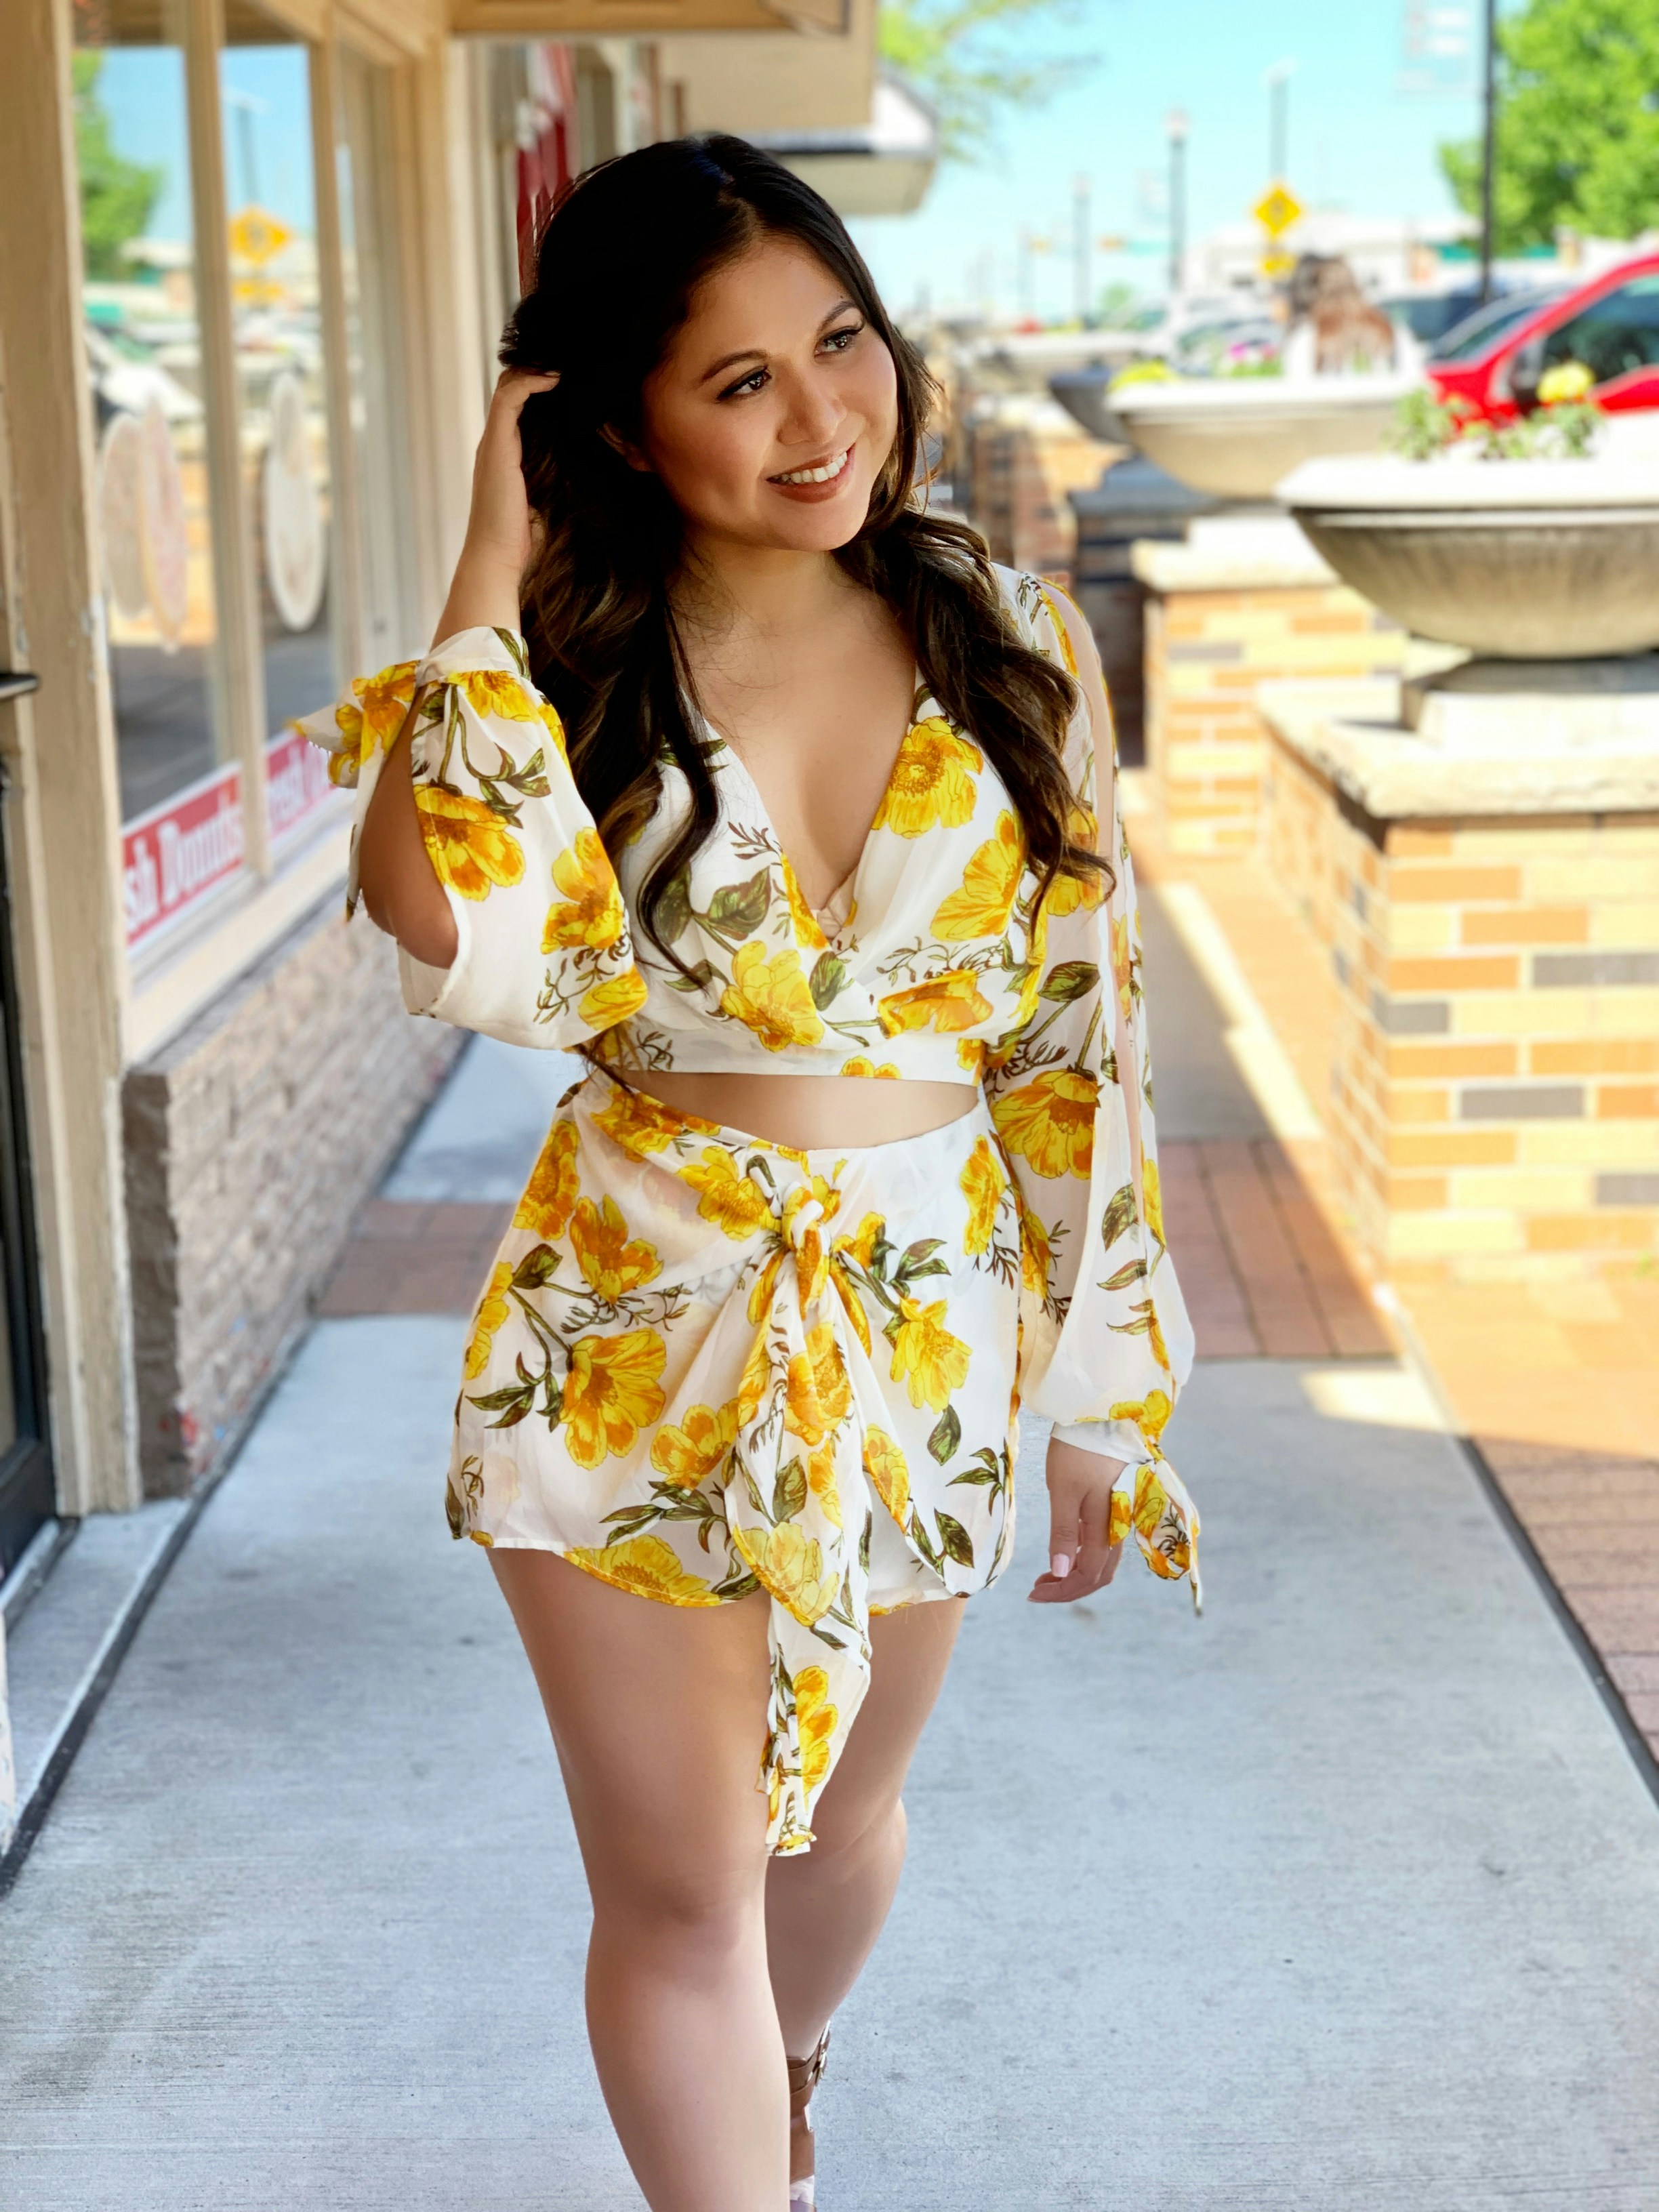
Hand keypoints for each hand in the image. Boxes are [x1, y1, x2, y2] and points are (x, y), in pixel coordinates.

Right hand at [435, 370, 558, 641]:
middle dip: (539, 369)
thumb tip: (595, 471)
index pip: (519, 403)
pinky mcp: (496, 447)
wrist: (498, 560)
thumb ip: (561, 480)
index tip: (573, 378)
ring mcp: (493, 443)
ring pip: (508, 386)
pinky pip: (509, 399)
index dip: (540, 383)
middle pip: (511, 387)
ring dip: (536, 369)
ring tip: (564, 362)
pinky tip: (554, 377)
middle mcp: (496, 444)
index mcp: (507, 455)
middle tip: (572, 363)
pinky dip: (531, 381)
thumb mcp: (550, 500)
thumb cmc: (526, 541)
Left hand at [1028, 1438, 1124, 1603]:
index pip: (1088, 1575)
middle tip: (1037, 1588)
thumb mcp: (1064, 1490)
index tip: (1034, 1593)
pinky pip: (1103, 1539)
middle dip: (1069, 1587)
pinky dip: (1082, 1552)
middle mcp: (1119, 1526)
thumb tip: (1061, 1573)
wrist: (1099, 1411)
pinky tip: (1065, 1548)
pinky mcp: (1115, 1501)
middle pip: (1099, 1572)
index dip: (1063, 1591)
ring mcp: (1119, 1514)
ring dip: (1076, 1572)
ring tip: (1047, 1574)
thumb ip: (1064, 1532)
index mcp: (1107, 1527)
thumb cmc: (1077, 1448)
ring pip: (1102, 1558)